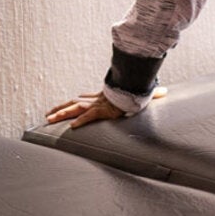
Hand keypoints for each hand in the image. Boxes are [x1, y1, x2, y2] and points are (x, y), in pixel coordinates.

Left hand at [44, 87, 165, 128]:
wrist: (140, 88)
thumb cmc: (141, 89)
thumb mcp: (143, 93)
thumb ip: (152, 94)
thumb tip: (166, 92)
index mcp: (104, 95)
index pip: (86, 97)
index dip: (75, 101)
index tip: (67, 104)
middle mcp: (98, 98)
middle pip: (75, 102)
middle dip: (61, 107)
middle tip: (48, 114)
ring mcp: (99, 103)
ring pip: (76, 108)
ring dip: (62, 113)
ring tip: (49, 119)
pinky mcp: (104, 109)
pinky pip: (89, 116)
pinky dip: (81, 121)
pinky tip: (72, 127)